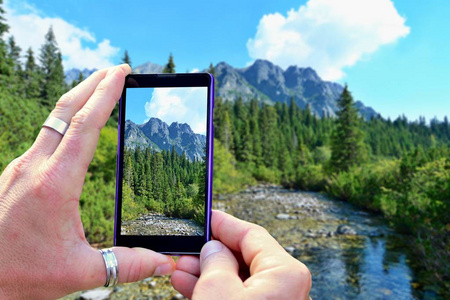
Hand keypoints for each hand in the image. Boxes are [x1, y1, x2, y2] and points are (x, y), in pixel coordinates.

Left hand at [0, 65, 174, 298]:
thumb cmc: (21, 276)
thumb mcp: (79, 272)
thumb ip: (127, 264)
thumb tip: (165, 262)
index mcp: (55, 184)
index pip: (85, 125)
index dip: (105, 94)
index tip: (121, 73)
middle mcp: (34, 167)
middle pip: (65, 110)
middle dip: (92, 83)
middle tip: (117, 69)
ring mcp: (20, 168)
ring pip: (52, 120)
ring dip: (78, 100)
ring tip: (100, 90)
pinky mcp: (15, 174)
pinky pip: (44, 136)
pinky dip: (65, 121)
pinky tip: (76, 128)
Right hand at [171, 210, 310, 298]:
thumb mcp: (217, 290)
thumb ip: (215, 260)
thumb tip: (213, 248)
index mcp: (285, 273)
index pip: (251, 234)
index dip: (224, 224)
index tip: (207, 217)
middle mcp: (286, 286)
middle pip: (244, 256)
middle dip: (211, 252)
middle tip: (188, 249)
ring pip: (239, 278)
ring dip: (208, 273)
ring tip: (182, 270)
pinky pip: (239, 295)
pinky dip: (216, 290)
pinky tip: (190, 285)